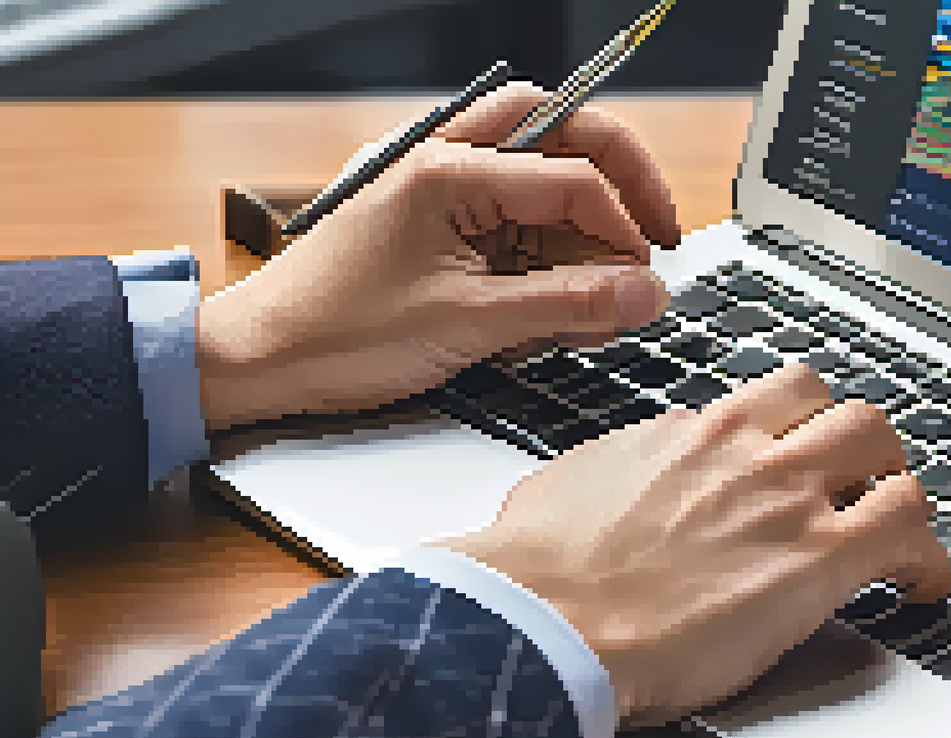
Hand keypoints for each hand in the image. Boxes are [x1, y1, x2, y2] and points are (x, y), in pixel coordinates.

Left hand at [195, 82, 681, 429]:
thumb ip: (568, 305)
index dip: (622, 228)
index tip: (646, 277)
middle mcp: (439, 158)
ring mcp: (431, 182)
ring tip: (600, 278)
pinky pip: (505, 208)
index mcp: (445, 170)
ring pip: (534, 163)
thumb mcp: (470, 325)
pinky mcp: (428, 216)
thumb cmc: (338, 335)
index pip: (570, 177)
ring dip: (578, 212)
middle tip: (655, 225)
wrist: (259, 360)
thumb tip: (645, 293)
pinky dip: (540, 242)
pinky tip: (552, 291)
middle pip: (559, 127)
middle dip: (617, 173)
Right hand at [428, 363, 950, 727]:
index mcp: (692, 433)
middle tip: (862, 485)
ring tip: (900, 530)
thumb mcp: (578, 479)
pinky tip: (923, 585)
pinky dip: (929, 559)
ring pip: (885, 449)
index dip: (802, 425)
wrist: (542, 616)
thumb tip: (637, 464)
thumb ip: (628, 461)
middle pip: (842, 410)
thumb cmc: (538, 568)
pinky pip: (909, 533)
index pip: (777, 397)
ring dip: (900, 487)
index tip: (804, 450)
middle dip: (861, 447)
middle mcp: (748, 452)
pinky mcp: (817, 560)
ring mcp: (788, 499)